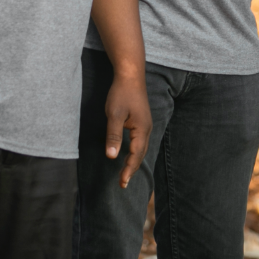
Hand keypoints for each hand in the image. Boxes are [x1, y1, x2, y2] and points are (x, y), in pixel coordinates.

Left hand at [104, 70, 151, 188]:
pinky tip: (129, 154)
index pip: (136, 154)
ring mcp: (145, 124)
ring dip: (134, 161)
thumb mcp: (114, 115)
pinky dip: (135, 152)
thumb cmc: (121, 93)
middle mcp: (147, 128)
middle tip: (123, 184)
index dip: (129, 170)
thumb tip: (112, 157)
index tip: (122, 183)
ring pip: (141, 148)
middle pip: (141, 154)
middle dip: (132, 169)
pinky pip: (140, 141)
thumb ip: (113, 136)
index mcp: (142, 129)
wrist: (131, 75)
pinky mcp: (142, 121)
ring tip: (126, 173)